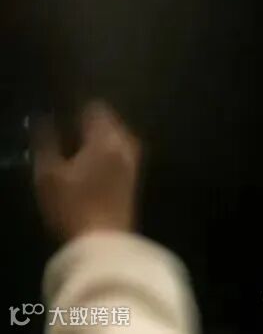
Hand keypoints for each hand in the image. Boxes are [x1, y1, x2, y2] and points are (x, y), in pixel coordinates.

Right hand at [31, 100, 141, 242]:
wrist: (104, 240)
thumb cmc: (72, 206)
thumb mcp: (48, 174)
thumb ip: (45, 142)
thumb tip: (42, 118)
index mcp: (105, 138)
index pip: (95, 108)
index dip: (77, 107)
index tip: (62, 109)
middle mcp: (125, 144)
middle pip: (109, 120)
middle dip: (89, 119)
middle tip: (67, 126)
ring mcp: (134, 160)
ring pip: (116, 134)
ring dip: (99, 134)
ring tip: (75, 142)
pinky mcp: (135, 175)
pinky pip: (120, 149)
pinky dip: (107, 148)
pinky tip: (91, 160)